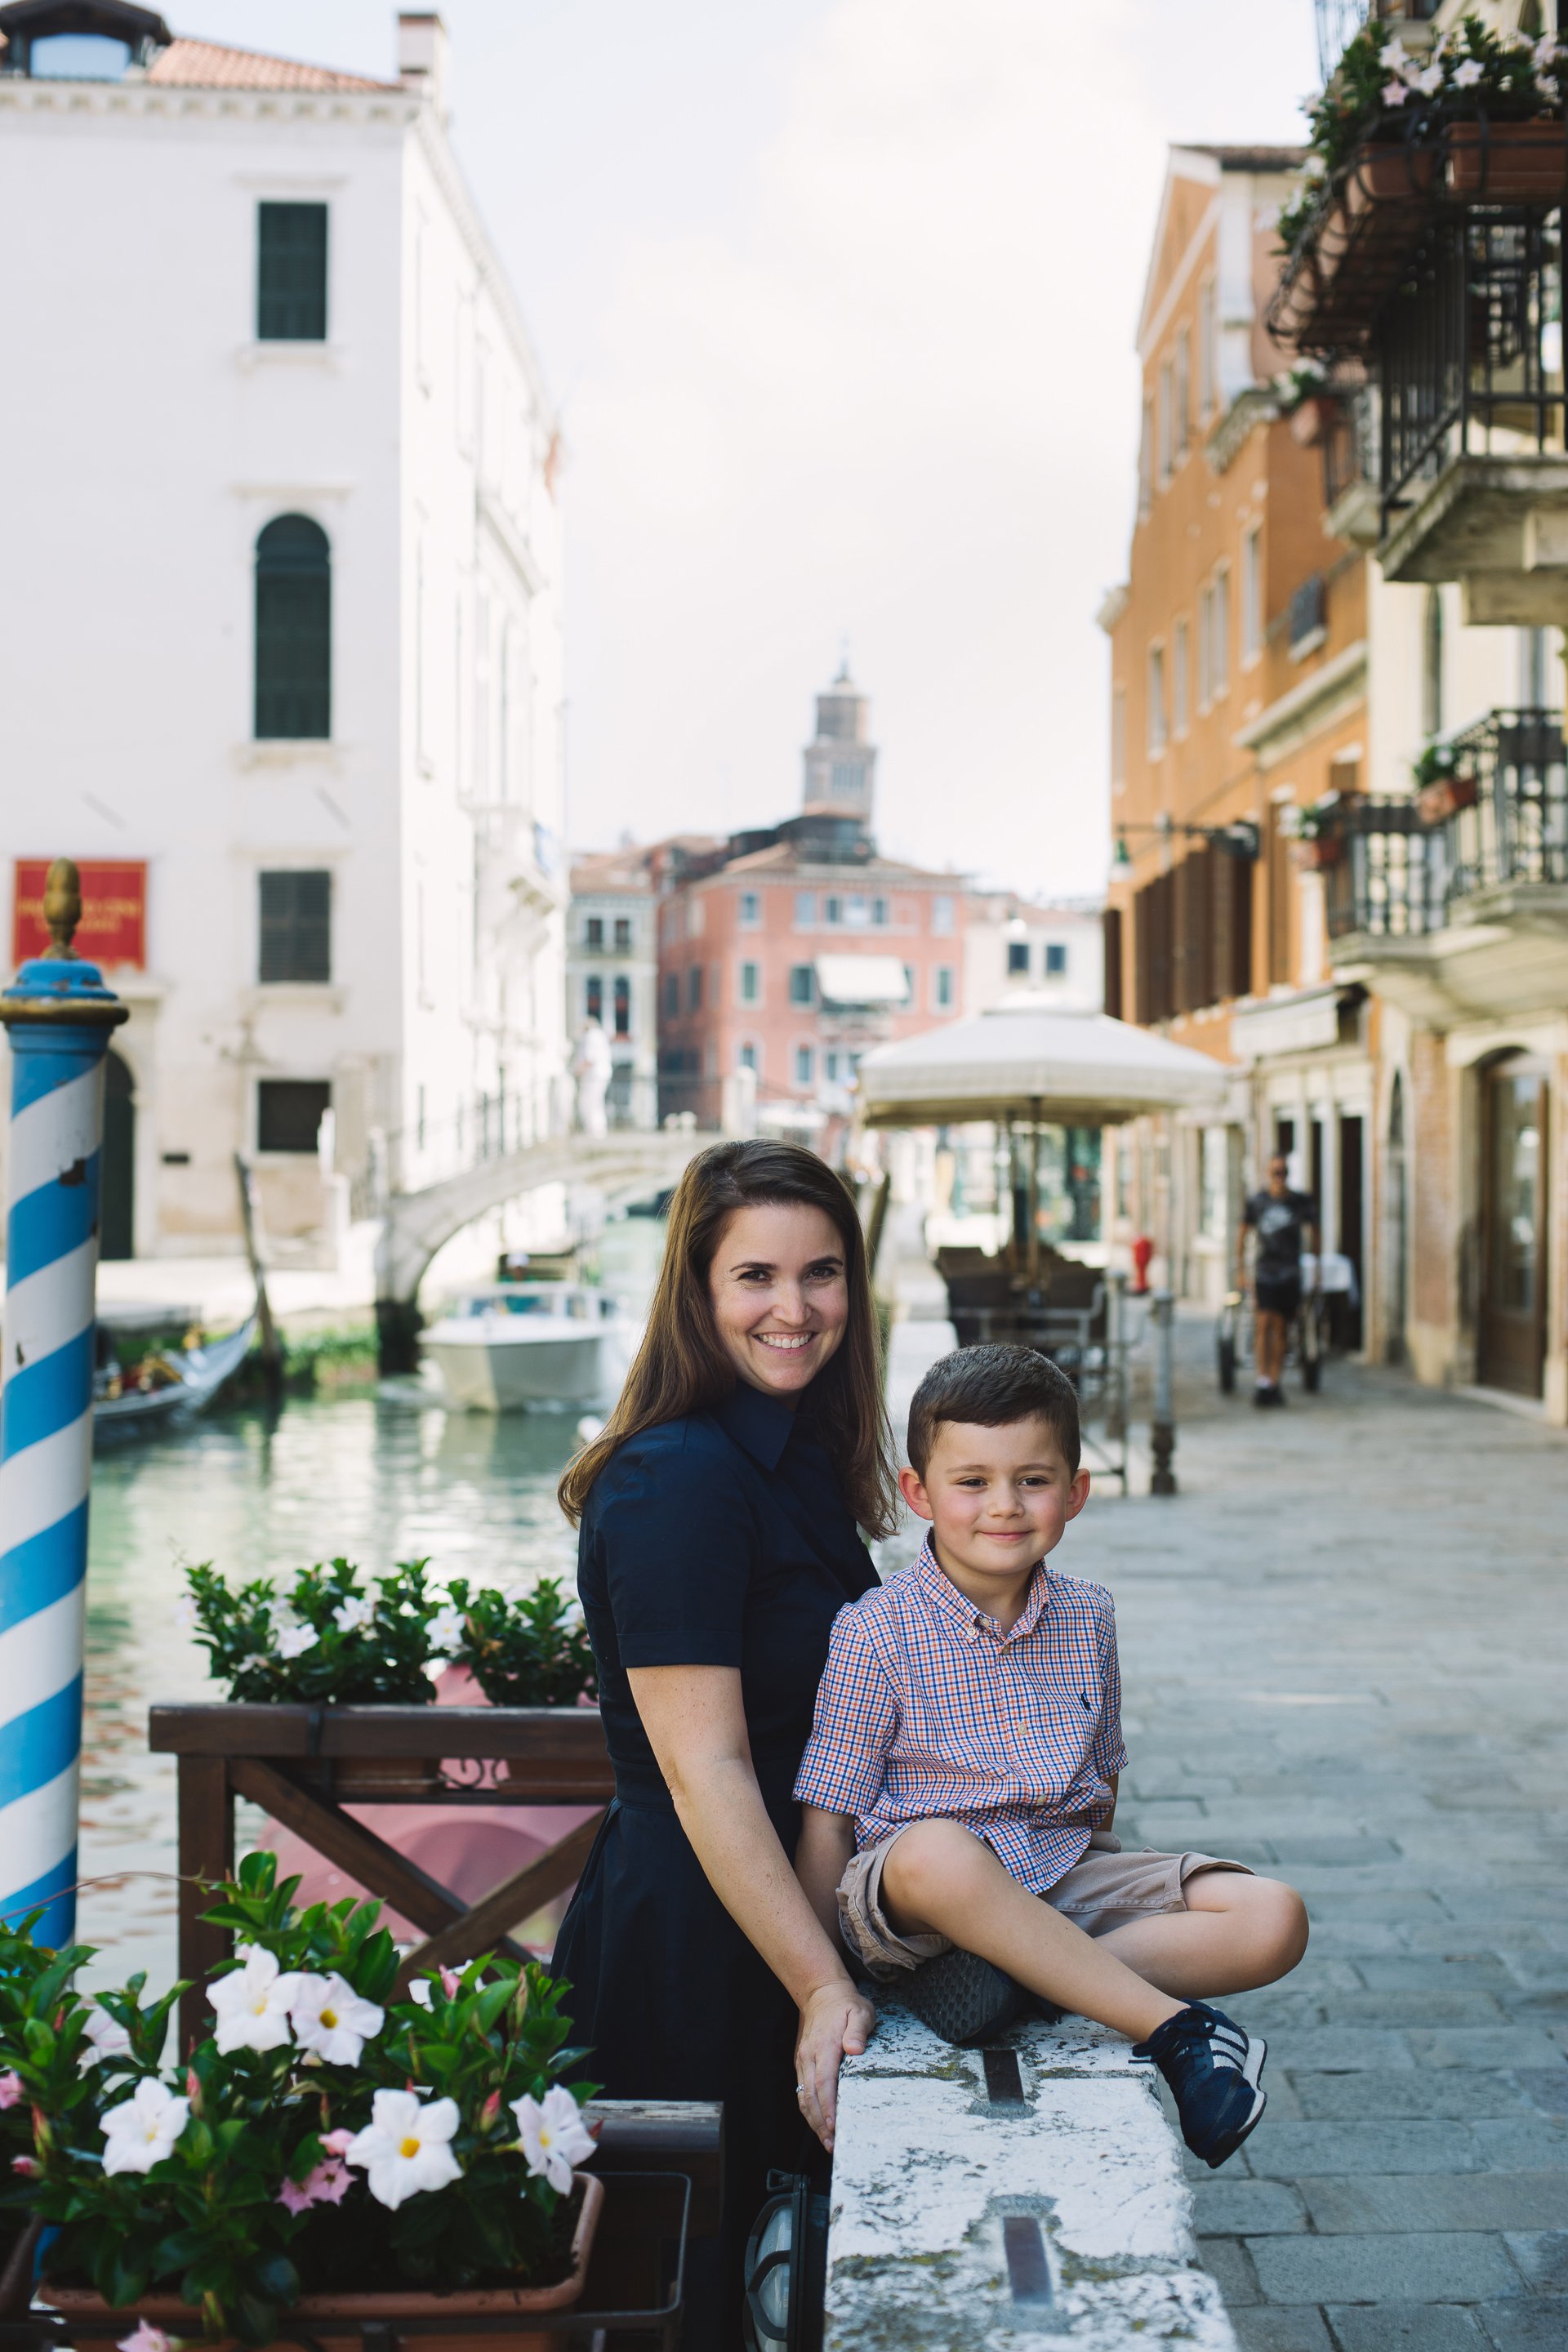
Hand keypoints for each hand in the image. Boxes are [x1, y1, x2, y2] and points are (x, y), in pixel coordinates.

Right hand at [793, 1976, 874, 2151]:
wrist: (821, 1993)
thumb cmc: (845, 2005)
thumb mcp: (860, 2011)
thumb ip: (858, 2030)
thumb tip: (855, 2049)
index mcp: (824, 2046)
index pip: (824, 2082)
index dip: (827, 2107)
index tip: (833, 2126)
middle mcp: (809, 2056)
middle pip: (810, 2096)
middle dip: (820, 2123)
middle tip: (833, 2145)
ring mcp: (803, 2061)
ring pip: (803, 2097)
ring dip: (813, 2121)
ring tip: (827, 2142)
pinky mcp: (802, 2063)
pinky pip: (802, 2091)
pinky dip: (808, 2110)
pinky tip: (818, 2124)